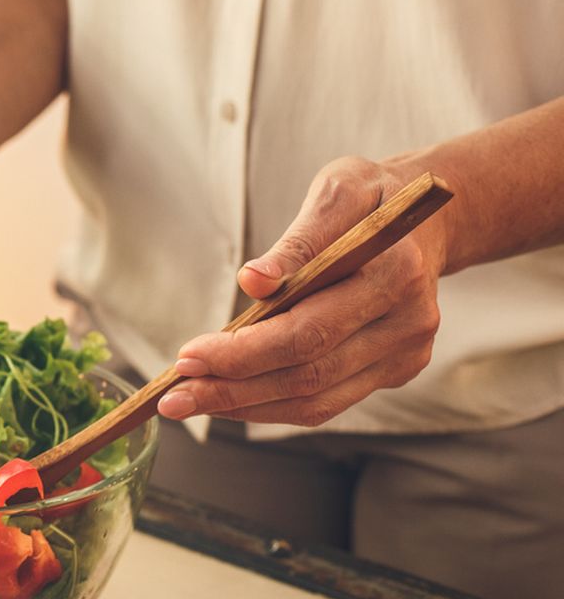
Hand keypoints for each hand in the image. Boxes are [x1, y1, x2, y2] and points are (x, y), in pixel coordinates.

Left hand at [160, 156, 448, 425]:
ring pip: (316, 400)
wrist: (424, 220)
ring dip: (246, 406)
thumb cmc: (369, 200)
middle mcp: (409, 322)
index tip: (187, 356)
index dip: (244, 351)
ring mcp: (405, 353)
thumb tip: (253, 281)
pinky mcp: (394, 371)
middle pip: (309, 374)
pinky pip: (325, 402)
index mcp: (396, 272)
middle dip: (232, 388)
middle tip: (174, 395)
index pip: (310, 330)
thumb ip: (297, 240)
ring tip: (190, 401)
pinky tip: (229, 398)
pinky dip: (271, 405)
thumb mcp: (335, 192)